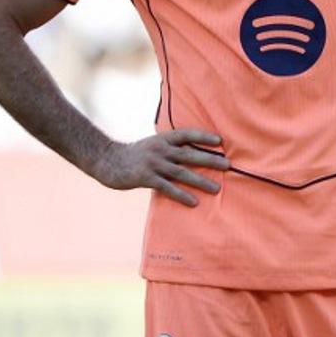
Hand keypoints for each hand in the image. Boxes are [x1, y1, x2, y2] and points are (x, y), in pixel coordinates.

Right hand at [91, 129, 229, 206]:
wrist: (107, 160)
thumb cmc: (134, 154)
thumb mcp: (153, 145)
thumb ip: (170, 147)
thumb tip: (192, 151)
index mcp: (163, 139)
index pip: (187, 134)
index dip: (203, 136)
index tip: (220, 141)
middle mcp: (161, 150)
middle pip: (190, 154)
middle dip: (210, 160)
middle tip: (228, 165)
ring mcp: (153, 164)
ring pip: (182, 173)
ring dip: (201, 181)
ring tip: (217, 188)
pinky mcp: (146, 178)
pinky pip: (168, 188)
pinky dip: (182, 195)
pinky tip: (194, 202)